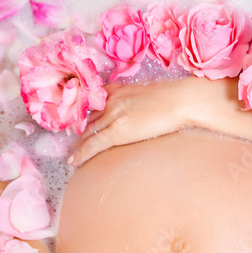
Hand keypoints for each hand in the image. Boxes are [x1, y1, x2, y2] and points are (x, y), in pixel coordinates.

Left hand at [70, 77, 238, 166]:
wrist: (181, 100)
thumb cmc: (173, 98)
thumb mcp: (148, 93)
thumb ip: (136, 101)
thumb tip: (137, 111)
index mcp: (118, 91)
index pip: (94, 105)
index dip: (83, 117)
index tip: (77, 126)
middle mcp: (111, 101)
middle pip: (88, 119)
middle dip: (77, 132)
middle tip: (70, 143)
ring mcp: (113, 115)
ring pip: (88, 132)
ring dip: (78, 145)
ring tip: (71, 155)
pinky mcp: (118, 130)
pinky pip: (94, 144)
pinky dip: (82, 153)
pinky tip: (74, 162)